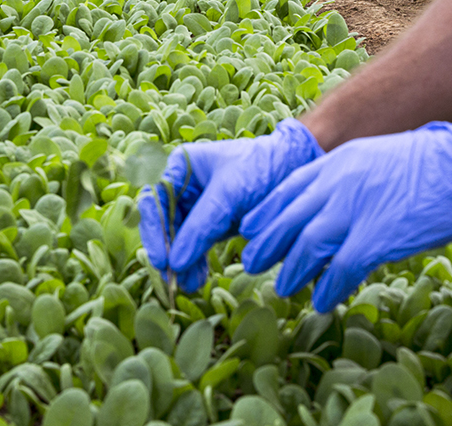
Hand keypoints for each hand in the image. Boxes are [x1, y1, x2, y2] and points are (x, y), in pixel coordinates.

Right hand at [137, 119, 322, 289]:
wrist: (298, 166)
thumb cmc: (262, 167)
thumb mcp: (229, 194)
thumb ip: (200, 227)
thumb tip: (174, 263)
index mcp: (179, 167)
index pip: (153, 201)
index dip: (153, 231)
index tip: (162, 260)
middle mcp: (183, 186)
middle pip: (162, 223)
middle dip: (168, 251)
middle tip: (173, 279)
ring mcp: (198, 206)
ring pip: (178, 238)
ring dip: (181, 261)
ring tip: (189, 284)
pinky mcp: (215, 224)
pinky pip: (196, 245)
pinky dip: (195, 262)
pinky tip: (197, 278)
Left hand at [240, 98, 451, 311]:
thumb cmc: (428, 163)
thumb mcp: (373, 158)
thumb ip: (347, 178)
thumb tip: (331, 205)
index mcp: (336, 163)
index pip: (286, 189)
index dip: (265, 212)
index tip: (249, 229)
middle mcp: (337, 185)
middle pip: (288, 219)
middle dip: (266, 244)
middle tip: (250, 264)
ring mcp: (355, 211)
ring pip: (306, 246)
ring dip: (292, 271)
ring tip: (282, 288)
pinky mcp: (377, 237)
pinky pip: (341, 269)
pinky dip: (327, 288)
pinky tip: (321, 302)